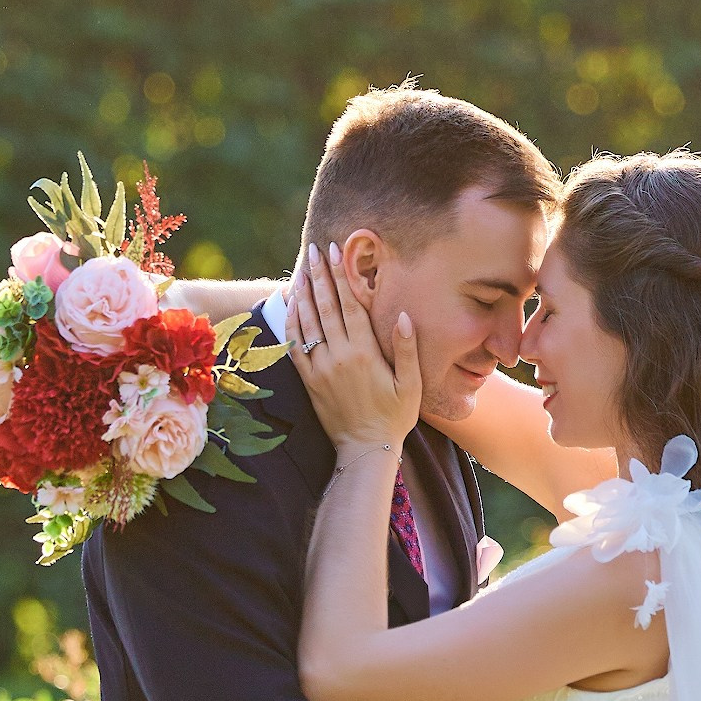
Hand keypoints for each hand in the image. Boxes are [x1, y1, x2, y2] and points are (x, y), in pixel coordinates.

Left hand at [289, 244, 421, 450]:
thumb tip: (403, 316)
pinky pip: (294, 346)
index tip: (335, 253)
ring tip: (302, 270)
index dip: (341, 276)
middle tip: (314, 251)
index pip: (350, 305)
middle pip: (326, 307)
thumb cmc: (394, 417)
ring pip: (307, 322)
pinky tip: (290, 305)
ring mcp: (320, 368)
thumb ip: (407, 349)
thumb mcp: (411, 384)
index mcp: (364, 353)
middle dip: (320, 276)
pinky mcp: (309, 380)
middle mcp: (338, 356)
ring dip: (303, 293)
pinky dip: (291, 323)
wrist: (364, 449)